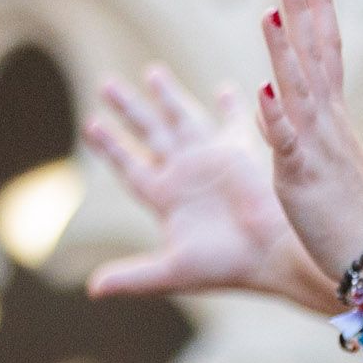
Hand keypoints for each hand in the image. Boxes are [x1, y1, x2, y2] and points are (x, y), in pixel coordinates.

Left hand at [85, 66, 338, 306]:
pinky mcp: (237, 153)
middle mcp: (184, 174)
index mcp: (165, 198)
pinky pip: (230, 122)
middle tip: (106, 83)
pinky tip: (223, 88)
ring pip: (180, 118)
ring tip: (152, 71)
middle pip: (148, 133)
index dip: (110, 146)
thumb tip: (91, 290)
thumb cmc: (226, 266)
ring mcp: (210, 160)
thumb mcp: (173, 270)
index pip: (130, 166)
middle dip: (129, 108)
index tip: (90, 125)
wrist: (272, 256)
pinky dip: (228, 106)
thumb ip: (133, 275)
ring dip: (166, 95)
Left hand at [256, 0, 362, 288]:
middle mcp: (328, 124)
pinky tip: (262, 90)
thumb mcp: (323, 164)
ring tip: (269, 11)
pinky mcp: (302, 178)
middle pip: (316, 56)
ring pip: (297, 90)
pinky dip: (274, 117)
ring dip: (284, 51)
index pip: (326, 52)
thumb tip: (270, 103)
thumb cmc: (353, 218)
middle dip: (306, 10)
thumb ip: (297, 130)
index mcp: (333, 119)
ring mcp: (316, 148)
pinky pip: (286, 143)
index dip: (319, 9)